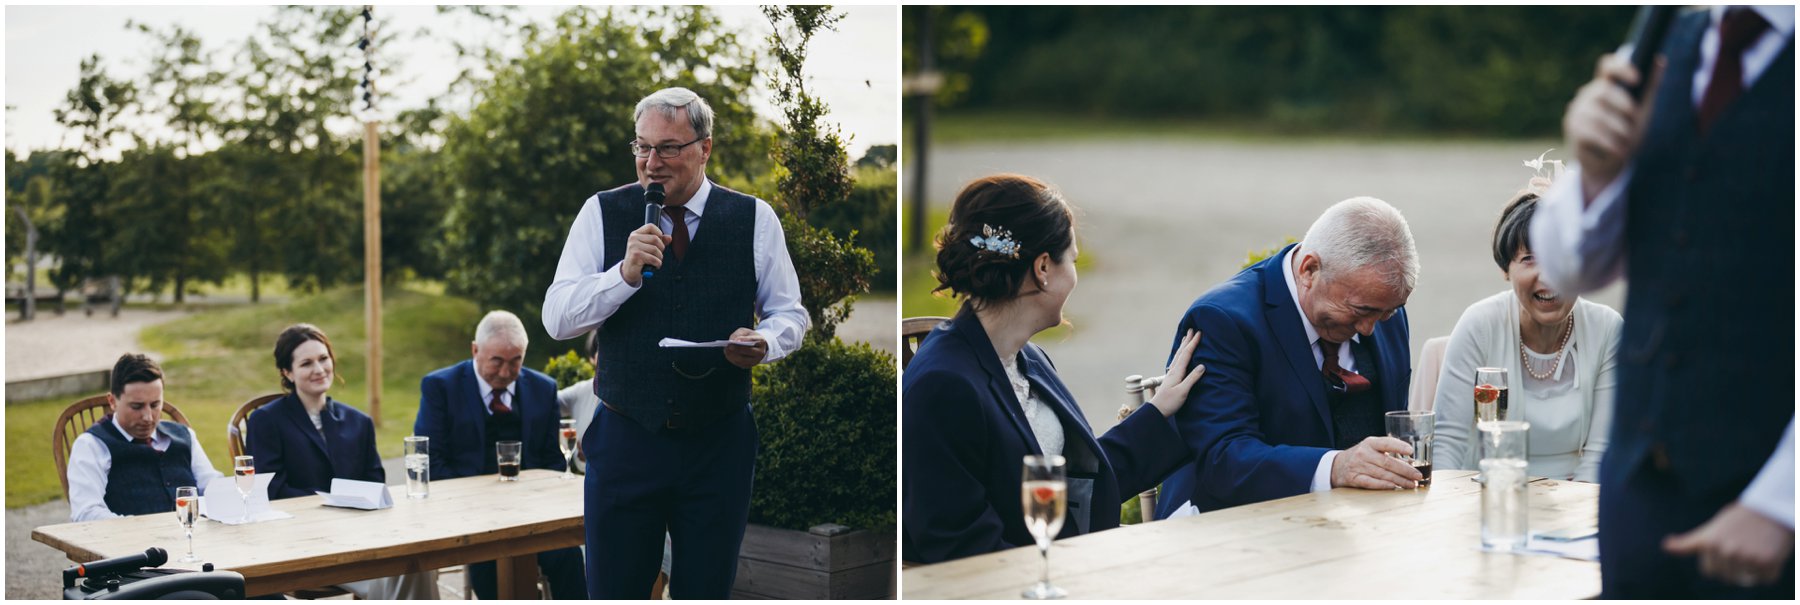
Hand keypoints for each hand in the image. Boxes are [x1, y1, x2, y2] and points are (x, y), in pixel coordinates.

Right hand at [620, 224, 672, 286]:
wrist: (629, 271)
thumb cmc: (640, 258)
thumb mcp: (649, 247)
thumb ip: (659, 241)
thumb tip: (669, 238)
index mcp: (636, 234)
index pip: (650, 226)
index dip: (659, 233)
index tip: (659, 242)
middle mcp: (633, 238)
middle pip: (655, 238)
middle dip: (661, 248)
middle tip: (658, 255)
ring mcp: (633, 246)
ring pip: (655, 249)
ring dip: (659, 257)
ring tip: (656, 261)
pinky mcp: (635, 256)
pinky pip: (653, 258)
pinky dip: (657, 263)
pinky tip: (655, 266)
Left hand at [724, 327, 767, 368]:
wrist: (756, 346)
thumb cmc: (748, 337)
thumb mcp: (744, 332)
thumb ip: (738, 334)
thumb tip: (732, 341)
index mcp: (761, 341)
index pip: (753, 340)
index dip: (745, 340)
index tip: (735, 340)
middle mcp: (760, 352)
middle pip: (749, 351)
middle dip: (737, 348)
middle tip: (728, 346)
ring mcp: (756, 360)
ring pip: (743, 359)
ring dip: (733, 355)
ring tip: (726, 350)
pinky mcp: (750, 365)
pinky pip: (740, 364)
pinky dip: (733, 359)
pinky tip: (727, 354)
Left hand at [1146, 329, 1205, 417]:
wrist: (1157, 410)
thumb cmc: (1170, 402)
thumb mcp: (1183, 391)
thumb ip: (1192, 378)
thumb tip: (1202, 366)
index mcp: (1177, 372)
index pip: (1186, 354)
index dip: (1193, 343)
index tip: (1199, 333)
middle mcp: (1173, 370)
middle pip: (1181, 352)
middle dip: (1187, 340)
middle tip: (1192, 329)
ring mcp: (1171, 374)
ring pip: (1178, 356)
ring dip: (1183, 346)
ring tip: (1186, 338)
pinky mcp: (1170, 378)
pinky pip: (1176, 361)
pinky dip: (1180, 354)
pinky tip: (1180, 356)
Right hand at [1330, 436, 1421, 489]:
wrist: (1337, 466)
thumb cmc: (1361, 457)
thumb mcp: (1372, 449)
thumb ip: (1389, 454)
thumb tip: (1411, 463)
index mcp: (1370, 443)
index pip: (1386, 443)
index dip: (1399, 446)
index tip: (1411, 452)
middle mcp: (1363, 453)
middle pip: (1387, 462)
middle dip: (1405, 470)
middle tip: (1418, 476)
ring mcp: (1358, 466)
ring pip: (1382, 474)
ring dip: (1399, 480)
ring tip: (1411, 484)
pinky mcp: (1354, 478)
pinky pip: (1371, 482)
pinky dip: (1384, 485)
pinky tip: (1394, 487)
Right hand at [1563, 52, 1662, 201]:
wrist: (1610, 163)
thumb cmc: (1626, 132)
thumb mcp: (1642, 109)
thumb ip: (1650, 85)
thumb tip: (1661, 59)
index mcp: (1605, 85)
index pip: (1607, 66)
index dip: (1620, 68)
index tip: (1637, 80)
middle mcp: (1587, 94)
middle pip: (1603, 90)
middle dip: (1624, 107)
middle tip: (1634, 121)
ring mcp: (1577, 111)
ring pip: (1598, 115)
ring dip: (1619, 130)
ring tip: (1626, 141)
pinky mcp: (1572, 129)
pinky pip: (1591, 133)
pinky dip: (1610, 143)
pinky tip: (1618, 150)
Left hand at [1663, 503, 1794, 586]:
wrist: (1769, 508)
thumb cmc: (1736, 519)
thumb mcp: (1710, 530)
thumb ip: (1688, 543)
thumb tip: (1666, 546)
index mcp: (1710, 544)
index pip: (1711, 572)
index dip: (1719, 563)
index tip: (1728, 549)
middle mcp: (1727, 551)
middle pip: (1728, 577)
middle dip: (1735, 567)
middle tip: (1744, 547)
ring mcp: (1747, 557)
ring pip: (1747, 578)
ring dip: (1752, 569)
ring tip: (1755, 548)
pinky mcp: (1767, 561)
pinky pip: (1766, 578)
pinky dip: (1769, 570)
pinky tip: (1768, 553)